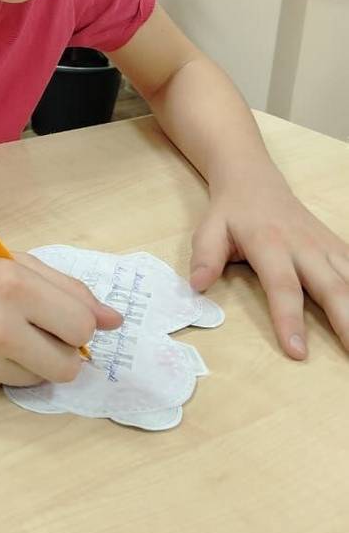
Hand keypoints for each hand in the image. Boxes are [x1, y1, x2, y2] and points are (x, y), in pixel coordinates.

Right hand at [0, 242, 123, 401]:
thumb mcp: (14, 263)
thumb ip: (69, 290)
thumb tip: (115, 322)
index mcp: (13, 286)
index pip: (81, 328)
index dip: (78, 327)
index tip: (63, 321)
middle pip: (67, 367)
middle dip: (61, 354)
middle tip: (34, 334)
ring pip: (37, 382)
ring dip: (27, 363)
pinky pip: (3, 389)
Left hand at [190, 174, 348, 358]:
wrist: (254, 180)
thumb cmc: (230, 212)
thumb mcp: (209, 229)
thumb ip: (205, 257)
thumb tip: (197, 286)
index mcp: (269, 243)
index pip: (283, 286)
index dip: (289, 319)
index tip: (298, 352)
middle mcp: (304, 246)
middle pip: (332, 287)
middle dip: (346, 323)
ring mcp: (325, 245)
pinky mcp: (337, 246)